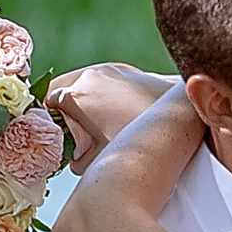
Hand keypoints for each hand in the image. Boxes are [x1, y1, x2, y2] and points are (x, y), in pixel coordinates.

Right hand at [45, 61, 174, 164]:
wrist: (186, 123)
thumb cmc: (144, 145)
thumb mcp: (102, 162)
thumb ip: (79, 160)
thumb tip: (74, 158)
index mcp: (77, 95)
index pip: (45, 100)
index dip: (46, 120)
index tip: (53, 135)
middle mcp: (91, 76)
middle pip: (61, 87)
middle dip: (61, 108)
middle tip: (69, 132)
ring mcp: (112, 70)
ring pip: (82, 81)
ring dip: (81, 99)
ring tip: (93, 125)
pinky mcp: (129, 71)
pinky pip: (103, 80)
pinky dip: (100, 94)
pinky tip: (114, 115)